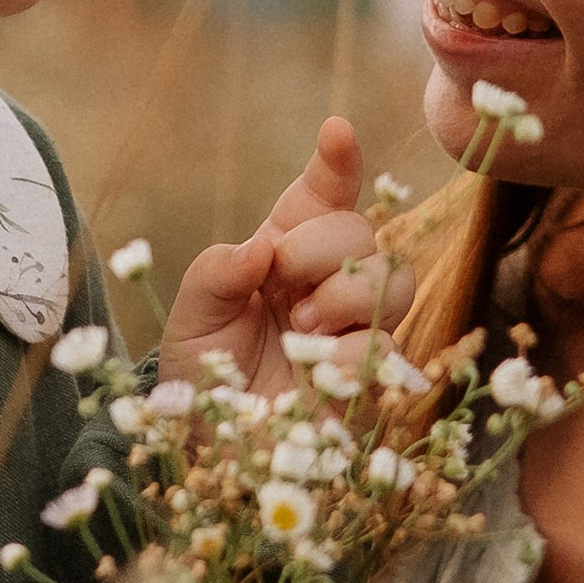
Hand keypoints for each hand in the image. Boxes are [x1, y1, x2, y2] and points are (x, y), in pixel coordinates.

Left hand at [160, 118, 410, 396]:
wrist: (212, 450)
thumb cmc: (202, 377)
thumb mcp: (190, 320)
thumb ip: (214, 274)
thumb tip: (259, 248)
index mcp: (283, 252)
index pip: (321, 194)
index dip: (336, 161)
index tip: (337, 132)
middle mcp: (326, 283)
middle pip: (360, 231)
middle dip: (322, 247)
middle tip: (282, 284)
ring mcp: (355, 330)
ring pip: (394, 280)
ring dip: (345, 296)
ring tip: (301, 329)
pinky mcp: (374, 379)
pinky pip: (387, 345)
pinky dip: (347, 355)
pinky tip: (315, 372)